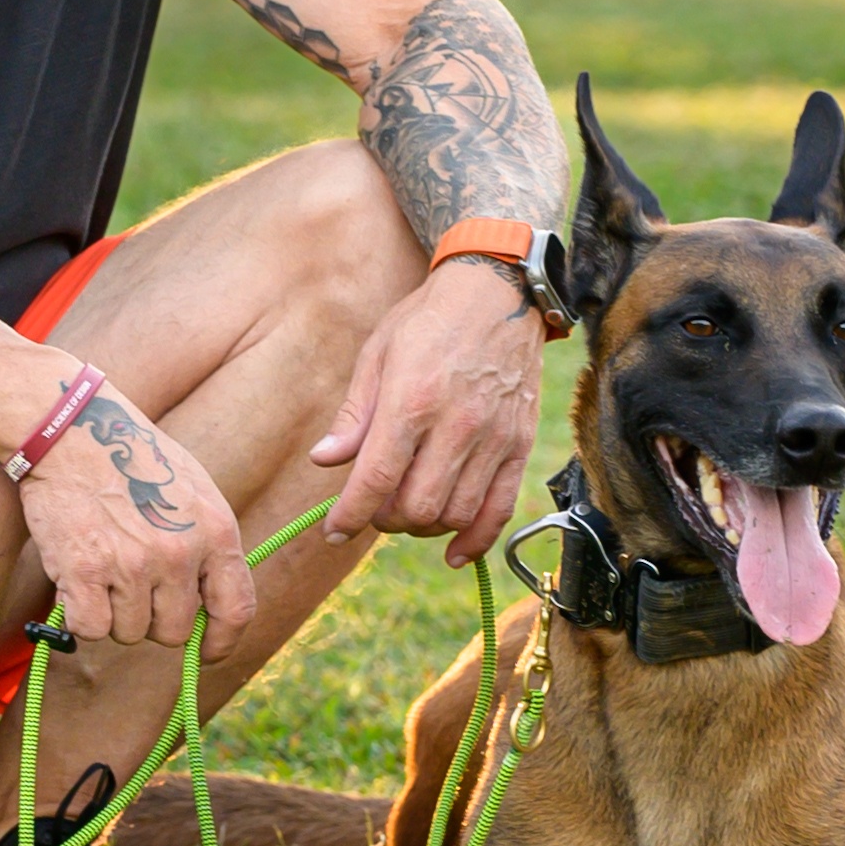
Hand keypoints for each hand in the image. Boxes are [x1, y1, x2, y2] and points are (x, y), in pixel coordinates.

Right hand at [14, 391, 259, 646]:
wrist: (69, 428)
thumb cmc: (128, 457)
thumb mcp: (191, 491)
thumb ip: (206, 545)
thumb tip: (207, 605)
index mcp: (216, 531)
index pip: (235, 609)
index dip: (222, 641)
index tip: (206, 652)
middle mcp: (180, 553)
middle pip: (174, 630)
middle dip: (151, 619)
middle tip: (128, 587)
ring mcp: (133, 565)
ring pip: (129, 632)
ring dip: (112, 613)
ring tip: (99, 569)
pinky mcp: (86, 571)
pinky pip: (90, 628)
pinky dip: (78, 615)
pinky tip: (73, 582)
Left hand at [311, 258, 545, 561]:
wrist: (498, 294)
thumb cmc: (428, 321)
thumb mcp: (377, 354)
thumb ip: (354, 414)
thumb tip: (324, 459)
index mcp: (412, 401)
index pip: (376, 478)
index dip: (349, 515)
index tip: (332, 531)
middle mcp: (457, 426)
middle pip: (416, 506)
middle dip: (384, 520)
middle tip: (372, 507)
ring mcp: (494, 439)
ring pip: (455, 515)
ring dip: (423, 527)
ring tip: (407, 509)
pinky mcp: (520, 446)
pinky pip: (500, 510)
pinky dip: (475, 540)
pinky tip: (452, 551)